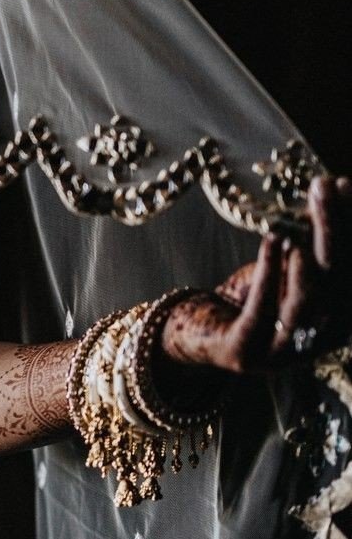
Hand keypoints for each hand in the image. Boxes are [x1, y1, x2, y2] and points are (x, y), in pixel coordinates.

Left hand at [160, 173, 351, 374]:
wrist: (202, 338)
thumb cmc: (252, 298)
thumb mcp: (286, 269)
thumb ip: (311, 241)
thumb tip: (334, 188)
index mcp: (337, 323)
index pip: (351, 271)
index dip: (350, 228)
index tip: (344, 184)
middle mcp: (317, 342)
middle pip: (335, 284)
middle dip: (333, 232)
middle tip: (326, 189)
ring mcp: (282, 353)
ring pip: (304, 304)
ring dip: (305, 263)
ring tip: (303, 232)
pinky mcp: (246, 353)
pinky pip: (262, 311)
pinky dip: (269, 272)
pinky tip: (272, 240)